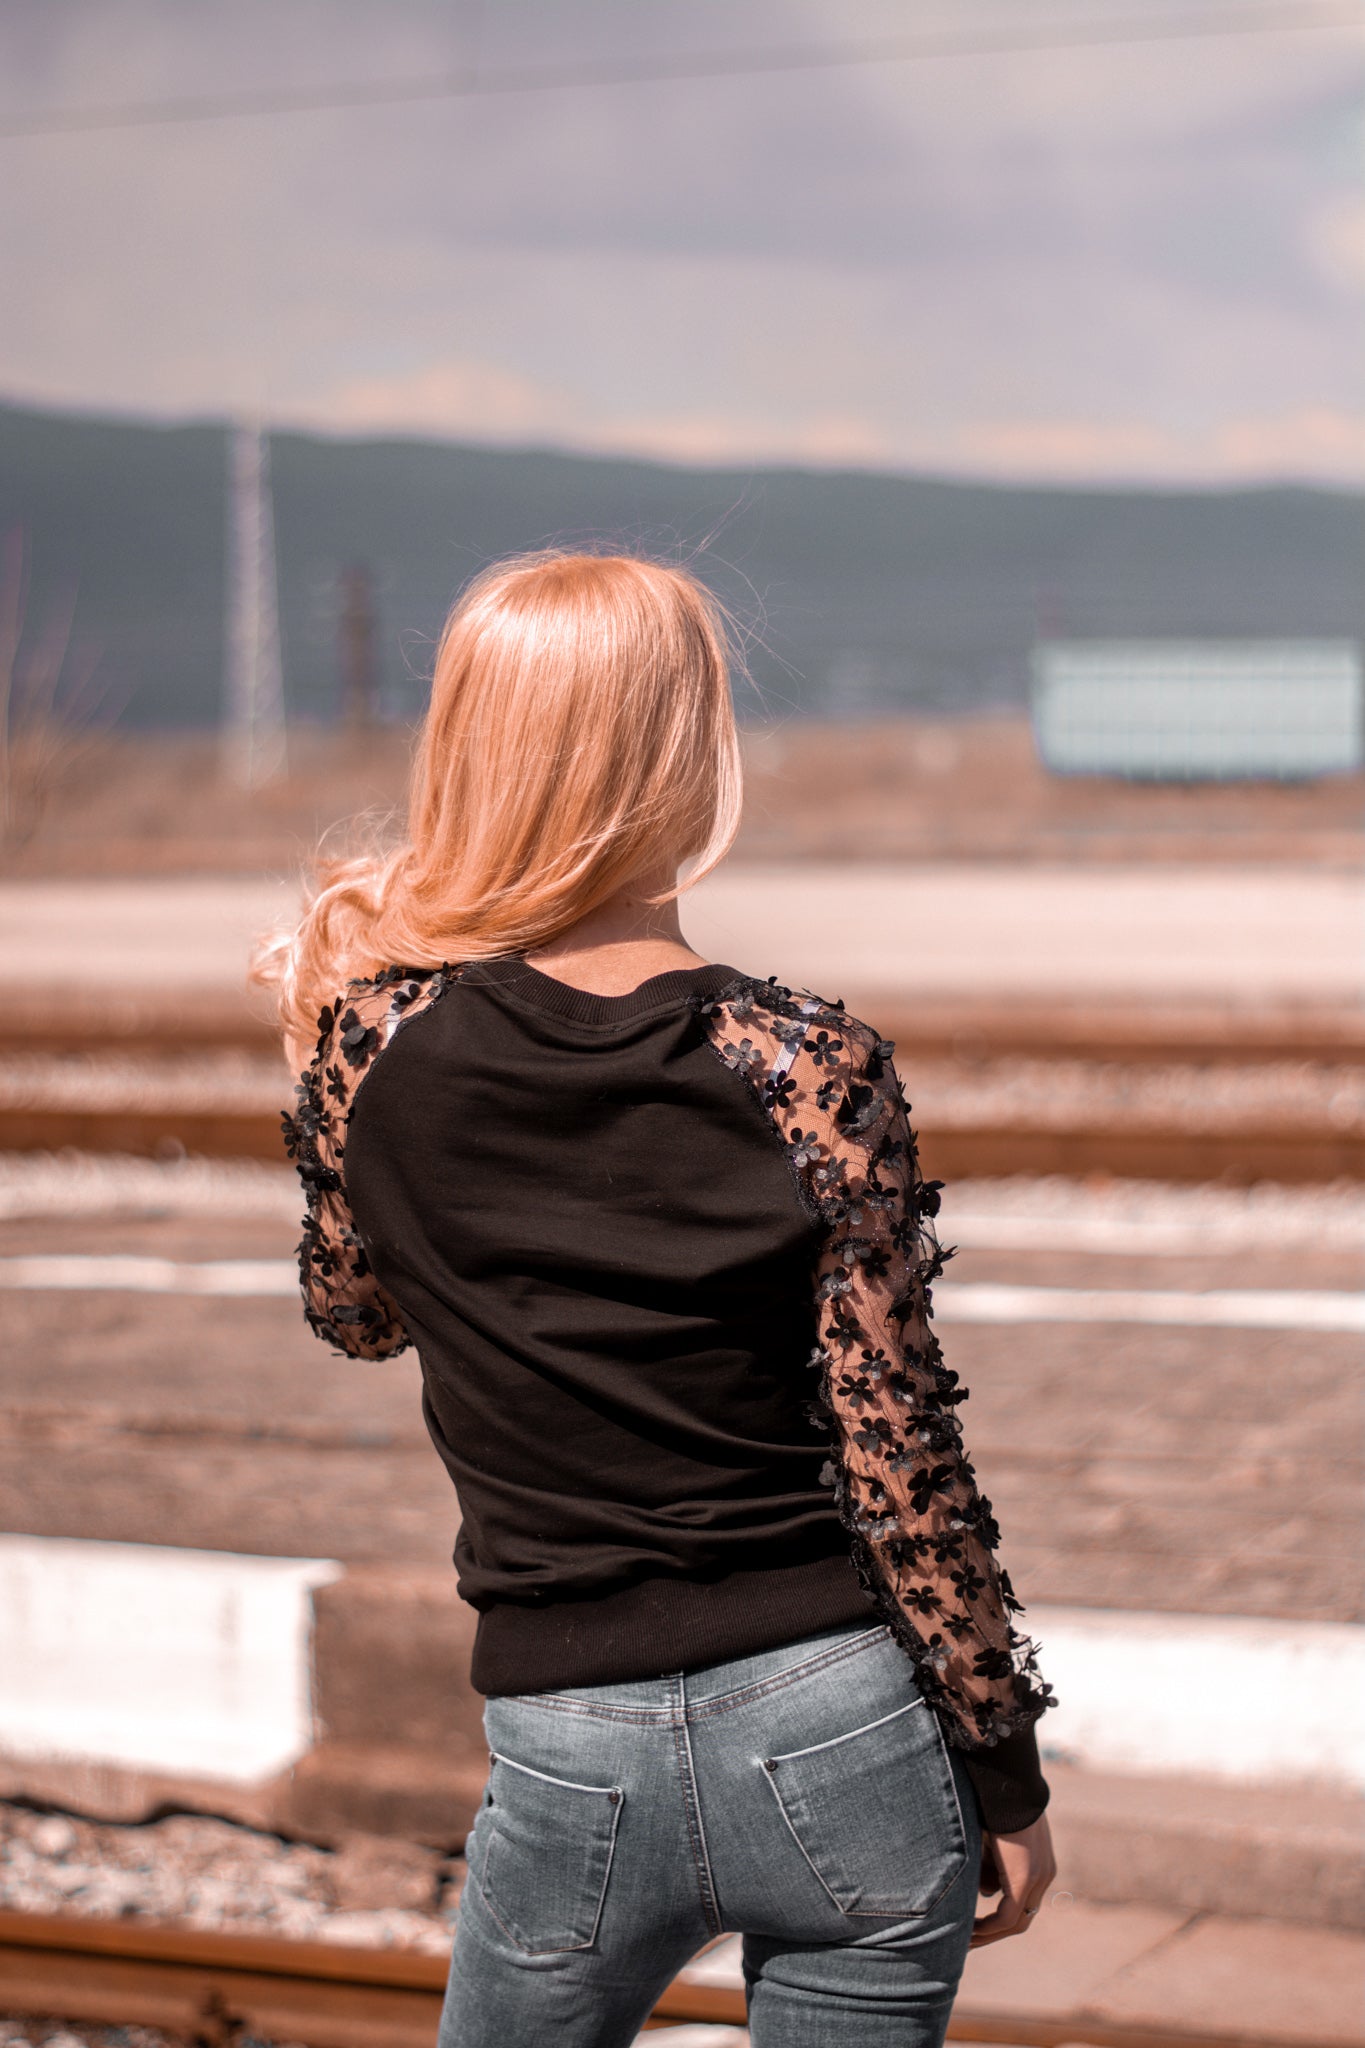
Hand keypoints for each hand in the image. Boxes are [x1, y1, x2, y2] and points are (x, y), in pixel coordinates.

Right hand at [970, 1813, 1055, 1946]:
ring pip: (1015, 1922)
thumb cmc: (994, 1801)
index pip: (1023, 1901)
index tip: (978, 1923)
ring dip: (989, 1934)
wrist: (1006, 1781)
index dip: (1001, 1917)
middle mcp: (1044, 1874)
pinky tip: (969, 1930)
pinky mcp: (1024, 1879)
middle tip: (970, 1940)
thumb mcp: (994, 1840)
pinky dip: (988, 1928)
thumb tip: (987, 1893)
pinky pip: (1007, 1917)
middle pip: (1022, 1918)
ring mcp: (1037, 1878)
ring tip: (964, 1940)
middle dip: (995, 1932)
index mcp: (1041, 1863)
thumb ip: (993, 1866)